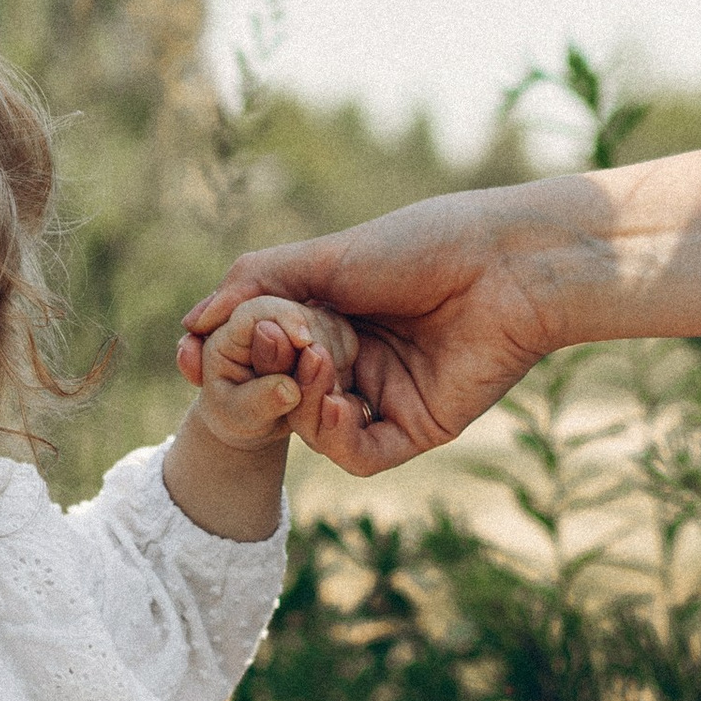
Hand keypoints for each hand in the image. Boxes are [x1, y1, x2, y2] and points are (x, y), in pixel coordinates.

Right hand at [178, 187, 557, 475]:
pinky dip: (337, 438)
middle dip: (265, 379)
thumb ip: (257, 284)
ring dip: (302, 405)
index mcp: (332, 319)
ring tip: (314, 366)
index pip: (264, 353)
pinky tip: (338, 407)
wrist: (507, 264)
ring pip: (315, 428)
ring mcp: (385, 397)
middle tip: (267, 351)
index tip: (193, 356)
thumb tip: (193, 322)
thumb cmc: (424, 244)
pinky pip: (360, 455)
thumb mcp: (326, 256)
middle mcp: (355, 362)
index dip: (231, 356)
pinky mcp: (417, 428)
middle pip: (283, 393)